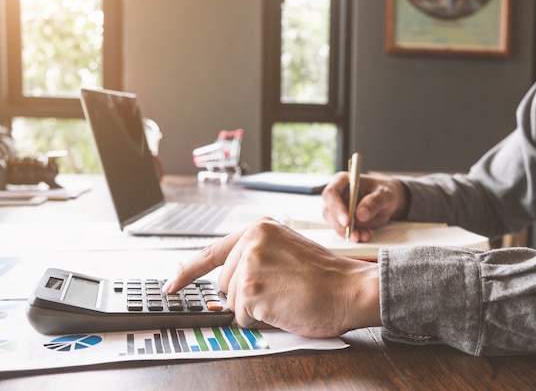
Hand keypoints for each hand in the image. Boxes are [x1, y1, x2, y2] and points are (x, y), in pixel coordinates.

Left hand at [163, 217, 380, 337]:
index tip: (172, 284)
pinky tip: (284, 306)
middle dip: (246, 294)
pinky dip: (262, 320)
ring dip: (256, 308)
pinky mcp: (252, 290)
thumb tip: (221, 287)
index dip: (188, 271)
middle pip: (225, 283)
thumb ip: (254, 258)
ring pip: (233, 302)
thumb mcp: (286, 251)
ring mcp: (250, 264)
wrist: (350, 288)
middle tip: (280, 290)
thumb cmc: (325, 277)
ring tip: (285, 296)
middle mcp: (251, 240)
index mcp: (261, 227)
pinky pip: (242, 317)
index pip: (212, 251)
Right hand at [321, 172, 409, 241]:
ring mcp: (338, 209)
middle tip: (355, 235)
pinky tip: (366, 235)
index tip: (347, 221)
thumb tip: (360, 215)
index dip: (336, 207)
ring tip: (365, 235)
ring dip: (348, 233)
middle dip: (341, 226)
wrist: (388, 201)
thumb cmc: (385, 192)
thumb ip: (374, 202)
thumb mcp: (384, 194)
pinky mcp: (343, 221)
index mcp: (343, 181)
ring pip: (335, 224)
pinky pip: (344, 231)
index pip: (331, 193)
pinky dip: (354, 236)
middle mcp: (337, 195)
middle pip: (329, 211)